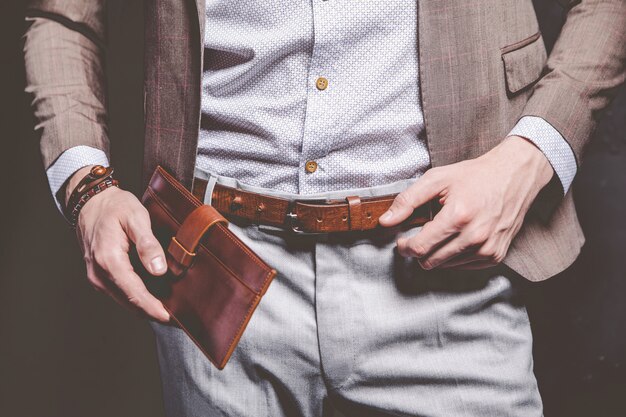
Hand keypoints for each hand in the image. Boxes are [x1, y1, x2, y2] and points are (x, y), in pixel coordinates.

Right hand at [67, 165, 169, 321]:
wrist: (91, 202)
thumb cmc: (115, 207)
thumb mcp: (136, 217)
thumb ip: (147, 244)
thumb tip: (159, 271)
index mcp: (109, 260)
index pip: (134, 293)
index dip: (152, 308)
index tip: (169, 317)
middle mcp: (99, 273)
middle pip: (129, 302)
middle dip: (151, 311)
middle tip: (176, 316)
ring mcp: (96, 277)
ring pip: (124, 300)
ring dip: (144, 305)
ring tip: (169, 306)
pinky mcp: (98, 276)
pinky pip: (119, 292)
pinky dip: (135, 296)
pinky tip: (153, 294)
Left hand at [379, 136, 553, 269]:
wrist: (514, 176)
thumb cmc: (475, 176)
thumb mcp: (437, 179)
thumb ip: (407, 200)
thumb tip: (386, 221)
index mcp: (458, 216)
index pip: (420, 248)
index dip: (405, 247)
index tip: (402, 241)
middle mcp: (475, 237)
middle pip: (430, 261)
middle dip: (419, 250)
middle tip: (420, 234)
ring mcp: (487, 249)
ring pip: (445, 266)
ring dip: (437, 253)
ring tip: (443, 231)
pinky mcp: (495, 256)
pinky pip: (463, 267)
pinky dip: (454, 256)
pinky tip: (457, 237)